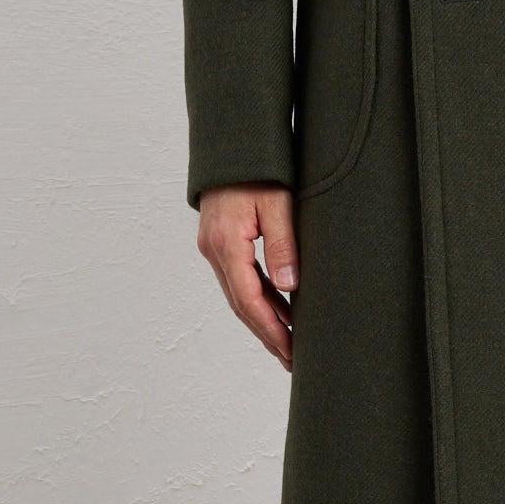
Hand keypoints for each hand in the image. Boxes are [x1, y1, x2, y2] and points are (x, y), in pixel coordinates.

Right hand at [197, 183, 296, 369]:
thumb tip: (288, 286)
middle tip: (290, 360)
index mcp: (226, 243)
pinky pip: (239, 279)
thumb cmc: (257, 168)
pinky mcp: (219, 242)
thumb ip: (283, 244)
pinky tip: (279, 310)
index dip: (270, 329)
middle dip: (266, 334)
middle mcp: (214, 250)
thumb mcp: (278, 203)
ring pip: (238, 294)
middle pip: (241, 304)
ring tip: (287, 344)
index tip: (289, 350)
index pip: (248, 300)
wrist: (231, 143)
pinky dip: (258, 298)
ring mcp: (213, 247)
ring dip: (262, 320)